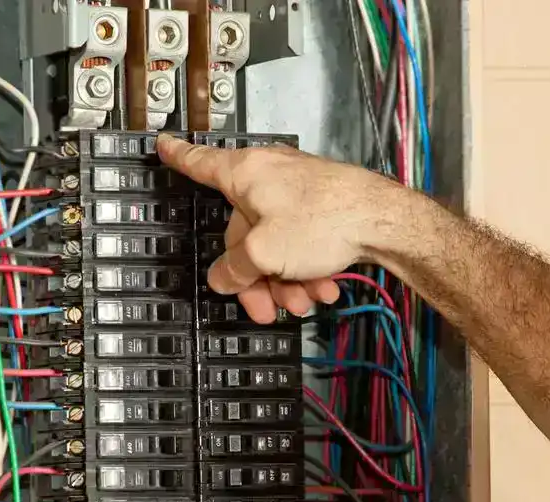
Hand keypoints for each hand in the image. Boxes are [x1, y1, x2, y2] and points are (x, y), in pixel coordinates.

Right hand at [156, 134, 408, 322]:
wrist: (384, 220)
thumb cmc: (327, 219)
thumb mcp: (265, 253)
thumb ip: (236, 268)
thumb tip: (223, 278)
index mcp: (245, 174)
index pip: (200, 163)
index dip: (179, 157)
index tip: (164, 145)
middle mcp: (270, 176)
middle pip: (243, 231)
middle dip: (255, 275)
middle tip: (264, 307)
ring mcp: (298, 191)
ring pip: (276, 243)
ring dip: (286, 280)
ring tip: (301, 303)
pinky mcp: (323, 207)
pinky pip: (302, 242)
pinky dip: (309, 269)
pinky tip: (323, 289)